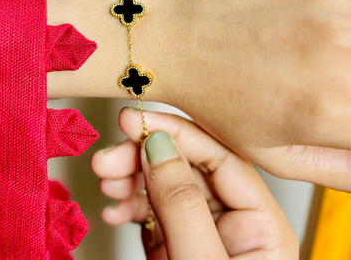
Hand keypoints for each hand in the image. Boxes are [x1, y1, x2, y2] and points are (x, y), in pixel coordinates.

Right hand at [92, 108, 297, 258]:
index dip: (175, 132)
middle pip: (186, 167)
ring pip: (164, 185)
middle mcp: (232, 222)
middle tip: (108, 156)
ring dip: (131, 178)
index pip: (217, 156)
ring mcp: (201, 231)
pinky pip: (151, 211)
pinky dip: (129, 204)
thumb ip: (182, 204)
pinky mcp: (175, 244)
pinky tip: (114, 206)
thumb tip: (159, 146)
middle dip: (143, 156)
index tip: (135, 121)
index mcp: (260, 224)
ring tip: (105, 180)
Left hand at [163, 0, 350, 190]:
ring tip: (302, 42)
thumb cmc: (209, 94)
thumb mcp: (270, 152)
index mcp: (332, 105)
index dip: (350, 104)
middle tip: (313, 70)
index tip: (336, 95)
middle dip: (348, 71)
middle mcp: (338, 45)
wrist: (165, 32)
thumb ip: (338, 164)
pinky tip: (295, 12)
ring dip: (346, 33)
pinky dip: (335, 0)